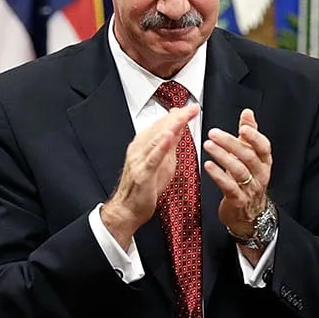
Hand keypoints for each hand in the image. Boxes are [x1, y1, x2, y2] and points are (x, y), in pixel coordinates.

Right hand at [100, 103, 200, 248]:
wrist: (127, 209)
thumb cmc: (144, 188)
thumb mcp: (162, 163)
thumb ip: (169, 145)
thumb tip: (178, 129)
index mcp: (144, 144)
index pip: (162, 125)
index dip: (177, 115)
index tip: (191, 108)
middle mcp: (140, 148)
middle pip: (160, 128)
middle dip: (177, 117)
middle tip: (191, 108)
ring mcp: (139, 160)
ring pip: (156, 138)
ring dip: (170, 126)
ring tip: (182, 116)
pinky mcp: (142, 173)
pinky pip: (152, 158)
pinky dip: (160, 146)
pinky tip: (168, 136)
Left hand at [203, 108, 272, 249]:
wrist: (248, 214)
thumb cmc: (248, 181)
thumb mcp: (251, 156)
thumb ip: (249, 134)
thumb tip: (248, 113)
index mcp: (264, 161)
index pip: (263, 146)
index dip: (254, 136)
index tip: (242, 127)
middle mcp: (259, 174)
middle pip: (248, 156)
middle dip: (230, 143)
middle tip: (214, 133)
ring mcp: (250, 188)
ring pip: (238, 170)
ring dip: (222, 156)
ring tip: (208, 145)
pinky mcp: (238, 200)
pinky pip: (229, 186)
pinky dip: (218, 175)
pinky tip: (208, 166)